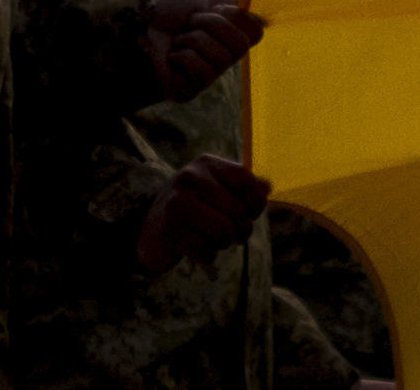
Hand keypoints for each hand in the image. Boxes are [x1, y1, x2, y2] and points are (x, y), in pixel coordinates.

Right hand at [137, 153, 275, 272]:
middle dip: (241, 231)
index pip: (246, 180)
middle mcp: (190, 177)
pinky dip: (208, 256)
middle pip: (237, 211)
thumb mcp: (217, 188)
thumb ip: (244, 186)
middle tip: (233, 235)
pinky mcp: (169, 231)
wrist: (151, 229)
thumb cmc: (195, 208)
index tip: (251, 214)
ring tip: (214, 239)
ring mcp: (177, 203)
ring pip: (224, 232)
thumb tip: (269, 187)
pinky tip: (197, 248)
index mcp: (206, 163)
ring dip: (224, 243)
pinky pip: (206, 251)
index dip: (256, 203)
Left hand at [140, 0, 266, 96]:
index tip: (216, 9)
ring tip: (178, 39)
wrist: (137, 23)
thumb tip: (267, 16)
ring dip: (194, 39)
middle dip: (214, 25)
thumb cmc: (168, 11)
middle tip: (192, 22)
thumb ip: (236, 7)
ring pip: (221, 57)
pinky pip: (203, 72)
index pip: (256, 33)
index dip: (237, 17)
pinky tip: (172, 57)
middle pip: (242, 45)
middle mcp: (221, 59)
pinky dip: (185, 56)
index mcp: (227, 37)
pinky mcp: (189, 91)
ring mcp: (206, 76)